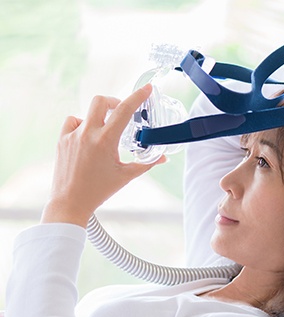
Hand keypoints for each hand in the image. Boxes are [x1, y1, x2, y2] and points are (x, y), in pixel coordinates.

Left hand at [41, 84, 165, 227]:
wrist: (70, 202)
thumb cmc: (99, 190)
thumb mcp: (126, 176)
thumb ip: (146, 164)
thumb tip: (162, 158)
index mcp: (105, 141)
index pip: (124, 110)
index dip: (137, 97)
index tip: (147, 88)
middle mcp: (87, 134)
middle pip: (101, 101)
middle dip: (114, 101)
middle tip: (121, 111)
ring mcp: (72, 136)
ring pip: (86, 113)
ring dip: (99, 118)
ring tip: (104, 134)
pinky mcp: (62, 140)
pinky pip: (72, 122)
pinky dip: (82, 125)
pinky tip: (87, 138)